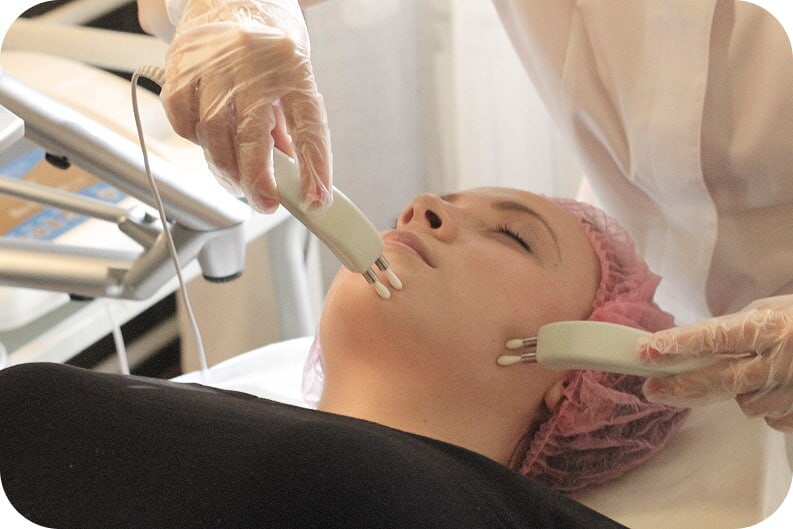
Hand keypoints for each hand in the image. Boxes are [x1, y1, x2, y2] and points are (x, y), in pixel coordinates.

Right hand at [161, 0, 331, 212]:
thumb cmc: (270, 37)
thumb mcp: (296, 74)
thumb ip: (292, 121)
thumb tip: (292, 170)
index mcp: (292, 65)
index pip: (308, 125)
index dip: (313, 169)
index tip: (316, 200)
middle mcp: (251, 63)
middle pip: (251, 135)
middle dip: (257, 180)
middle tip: (265, 203)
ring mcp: (212, 64)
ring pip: (213, 133)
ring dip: (226, 167)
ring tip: (238, 181)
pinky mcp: (181, 67)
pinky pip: (183, 118)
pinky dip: (196, 140)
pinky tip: (210, 144)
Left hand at [638, 295, 792, 431]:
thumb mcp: (775, 312)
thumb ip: (736, 330)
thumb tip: (694, 345)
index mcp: (771, 328)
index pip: (715, 338)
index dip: (679, 344)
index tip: (648, 349)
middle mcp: (780, 363)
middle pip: (717, 381)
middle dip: (680, 386)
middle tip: (651, 388)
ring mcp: (791, 393)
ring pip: (742, 402)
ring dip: (737, 390)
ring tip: (757, 371)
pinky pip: (769, 416)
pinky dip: (766, 403)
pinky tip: (780, 386)